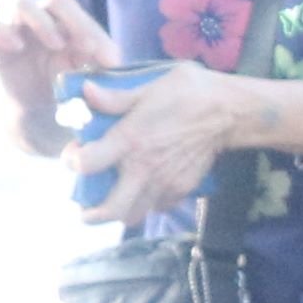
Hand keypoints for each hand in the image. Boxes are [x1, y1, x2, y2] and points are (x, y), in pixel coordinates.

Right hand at [0, 0, 119, 140]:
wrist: (41, 116)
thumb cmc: (71, 91)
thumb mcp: (91, 80)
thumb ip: (101, 68)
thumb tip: (111, 61)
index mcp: (70, 25)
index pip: (81, 14)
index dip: (95, 31)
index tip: (109, 61)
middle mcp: (45, 21)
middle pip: (58, 1)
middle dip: (74, 20)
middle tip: (87, 47)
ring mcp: (20, 30)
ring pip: (24, 4)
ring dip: (42, 21)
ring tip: (56, 45)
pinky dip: (6, 32)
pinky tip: (18, 47)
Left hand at [76, 62, 252, 227]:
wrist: (229, 111)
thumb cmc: (188, 93)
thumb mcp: (148, 87)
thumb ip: (114, 98)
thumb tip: (86, 92)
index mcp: (129, 140)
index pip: (87, 164)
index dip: (73, 162)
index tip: (75, 156)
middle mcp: (143, 168)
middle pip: (110, 210)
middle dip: (91, 215)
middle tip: (86, 208)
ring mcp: (164, 183)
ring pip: (134, 215)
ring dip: (120, 211)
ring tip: (115, 200)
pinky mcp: (182, 188)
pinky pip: (158, 207)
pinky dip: (147, 204)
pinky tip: (145, 189)